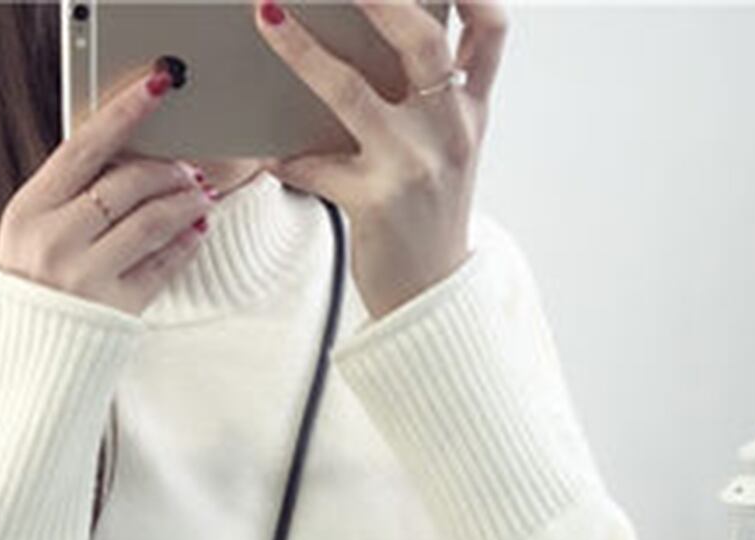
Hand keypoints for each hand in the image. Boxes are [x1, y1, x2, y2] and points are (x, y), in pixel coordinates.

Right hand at [0, 60, 216, 317]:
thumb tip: (127, 155)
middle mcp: (55, 241)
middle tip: (186, 167)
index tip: (156, 86)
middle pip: (126, 183)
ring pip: (152, 221)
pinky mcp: (116, 309)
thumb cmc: (34, 290)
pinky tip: (196, 231)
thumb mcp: (31, 233)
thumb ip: (68, 194)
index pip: (84, 147)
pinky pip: (163, 265)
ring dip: (185, 202)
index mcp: (28, 212)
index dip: (124, 112)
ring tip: (199, 196)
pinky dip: (186, 243)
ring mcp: (87, 277)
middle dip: (166, 169)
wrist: (28, 363)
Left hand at [255, 0, 508, 320]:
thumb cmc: (428, 220)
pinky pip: (317, 166)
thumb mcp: (448, 154)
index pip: (489, 31)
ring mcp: (413, 166)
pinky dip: (287, 157)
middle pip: (421, 42)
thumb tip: (378, 46)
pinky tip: (265, 153)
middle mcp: (449, 132)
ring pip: (351, 92)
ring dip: (303, 52)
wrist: (431, 297)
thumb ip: (433, 101)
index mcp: (470, 113)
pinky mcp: (376, 202)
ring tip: (269, 18)